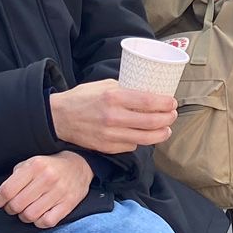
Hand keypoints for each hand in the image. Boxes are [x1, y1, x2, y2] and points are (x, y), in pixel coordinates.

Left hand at [0, 151, 92, 227]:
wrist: (78, 166)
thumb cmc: (49, 167)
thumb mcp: (31, 163)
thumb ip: (16, 177)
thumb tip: (2, 196)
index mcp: (35, 166)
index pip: (7, 190)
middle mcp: (47, 178)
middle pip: (17, 205)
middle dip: (11, 209)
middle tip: (13, 206)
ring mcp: (59, 192)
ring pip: (30, 216)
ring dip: (24, 216)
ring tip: (27, 210)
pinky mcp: (68, 204)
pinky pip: (46, 222)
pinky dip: (39, 222)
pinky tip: (39, 215)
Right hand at [48, 79, 175, 153]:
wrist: (60, 118)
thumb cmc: (82, 98)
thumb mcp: (103, 85)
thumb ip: (125, 89)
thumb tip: (147, 92)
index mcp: (113, 97)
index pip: (147, 101)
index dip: (164, 103)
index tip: (172, 102)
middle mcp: (113, 117)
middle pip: (151, 122)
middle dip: (167, 119)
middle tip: (172, 115)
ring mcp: (110, 135)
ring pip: (145, 138)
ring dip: (160, 134)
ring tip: (166, 129)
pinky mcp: (107, 147)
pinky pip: (131, 145)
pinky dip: (140, 140)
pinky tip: (144, 135)